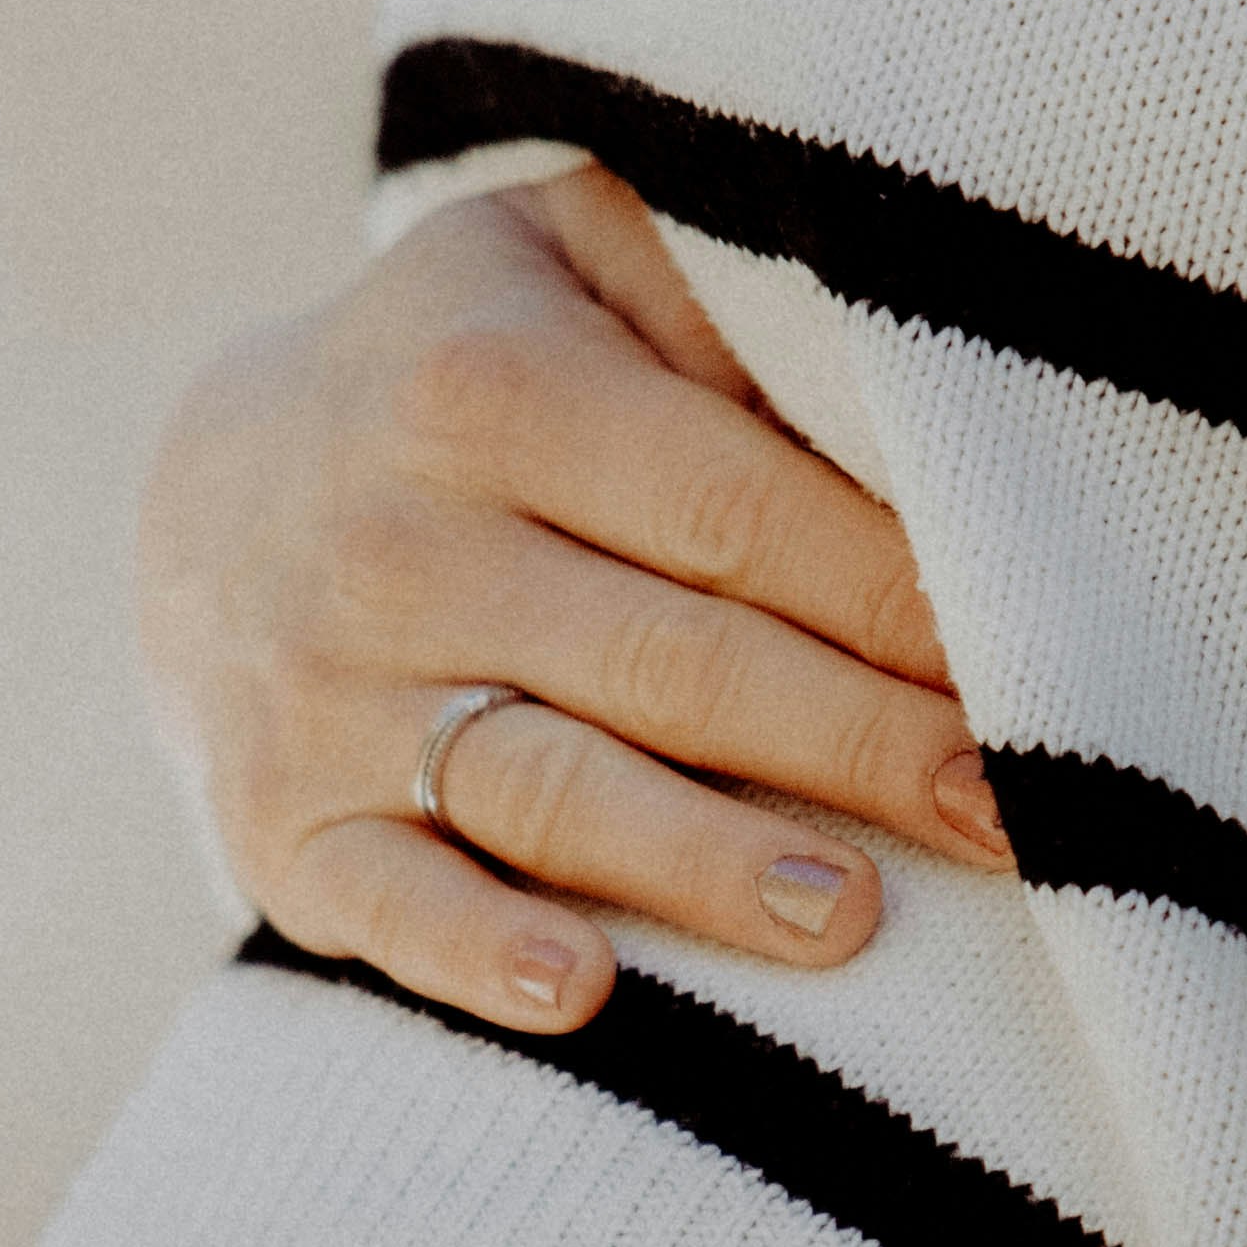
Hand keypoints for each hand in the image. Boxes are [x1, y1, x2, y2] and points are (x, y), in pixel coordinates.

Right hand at [138, 163, 1010, 1040]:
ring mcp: (333, 699)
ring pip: (551, 788)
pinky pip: (388, 905)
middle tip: (1003, 810)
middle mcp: (402, 546)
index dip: (888, 593)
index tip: (1032, 661)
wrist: (215, 495)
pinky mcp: (283, 830)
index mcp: (493, 391)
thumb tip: (913, 369)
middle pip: (673, 661)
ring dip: (701, 859)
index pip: (733, 506)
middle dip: (853, 739)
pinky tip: (579, 988)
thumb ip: (718, 291)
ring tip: (847, 916)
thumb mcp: (567, 258)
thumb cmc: (481, 372)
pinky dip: (475, 952)